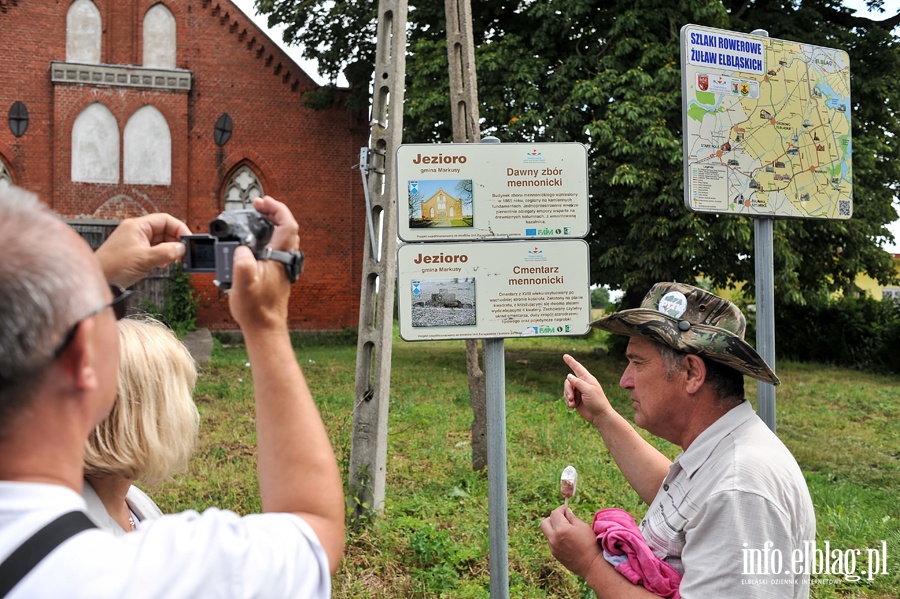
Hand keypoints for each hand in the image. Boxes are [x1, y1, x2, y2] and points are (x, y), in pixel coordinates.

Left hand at [96, 213, 190, 286]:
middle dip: (175, 241)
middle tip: (183, 253)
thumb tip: (181, 248)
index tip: (188, 240)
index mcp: (137, 226)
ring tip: (173, 260)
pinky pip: (155, 250)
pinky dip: (162, 256)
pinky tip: (163, 264)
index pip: (165, 220)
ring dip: (169, 250)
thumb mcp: (144, 259)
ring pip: (160, 241)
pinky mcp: (136, 253)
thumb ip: (166, 252)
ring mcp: (136, 242)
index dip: (179, 229)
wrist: (98, 279)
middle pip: (164, 230)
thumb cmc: (112, 267)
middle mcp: (137, 231)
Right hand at [228, 196, 299, 330]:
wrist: (265, 327)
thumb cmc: (256, 309)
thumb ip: (243, 264)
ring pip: (284, 237)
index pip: (287, 224)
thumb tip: (242, 250)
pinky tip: (254, 241)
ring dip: (272, 224)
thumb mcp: (243, 285)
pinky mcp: (279, 272)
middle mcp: (285, 259)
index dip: (277, 209)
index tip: (261, 202)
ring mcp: (283, 266)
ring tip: (255, 218)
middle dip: (274, 212)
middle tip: (257, 207)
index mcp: (279, 257)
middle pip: (288, 227)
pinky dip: (269, 237)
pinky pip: (278, 247)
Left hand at [541, 505, 601, 577]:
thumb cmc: (589, 543)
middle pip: (544, 522)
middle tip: (562, 518)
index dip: (560, 509)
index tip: (565, 508)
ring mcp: (552, 547)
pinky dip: (556, 537)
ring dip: (554, 528)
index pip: (554, 513)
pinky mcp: (554, 554)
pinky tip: (567, 540)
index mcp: (561, 529)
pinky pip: (551, 541)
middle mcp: (553, 538)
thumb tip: (566, 511)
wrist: (591, 565)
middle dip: (552, 518)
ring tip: (566, 530)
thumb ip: (571, 517)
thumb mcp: (582, 526)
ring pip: (547, 532)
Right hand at [563, 354, 614, 426]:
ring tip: (572, 404)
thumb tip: (568, 375)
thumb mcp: (588, 390)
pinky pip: (566, 397)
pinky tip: (572, 407)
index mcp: (587, 379)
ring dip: (567, 396)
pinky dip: (568, 402)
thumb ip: (577, 382)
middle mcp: (582, 384)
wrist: (599, 416)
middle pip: (568, 381)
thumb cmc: (597, 402)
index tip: (564, 356)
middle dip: (567, 389)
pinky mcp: (575, 400)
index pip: (577, 368)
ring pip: (566, 389)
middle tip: (571, 398)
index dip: (571, 361)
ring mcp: (578, 392)